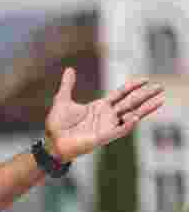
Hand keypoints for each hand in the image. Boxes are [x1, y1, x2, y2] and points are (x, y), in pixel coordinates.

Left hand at [45, 68, 164, 162]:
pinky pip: (119, 130)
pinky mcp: (103, 137)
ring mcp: (106, 127)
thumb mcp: (62, 100)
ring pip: (131, 116)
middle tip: (161, 87)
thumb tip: (69, 69)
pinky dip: (127, 124)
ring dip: (145, 109)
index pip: (121, 94)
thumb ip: (67, 85)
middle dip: (146, 95)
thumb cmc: (57, 125)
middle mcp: (107, 116)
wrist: (51, 142)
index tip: (146, 79)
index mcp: (100, 107)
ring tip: (160, 100)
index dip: (133, 86)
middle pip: (131, 103)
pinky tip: (135, 116)